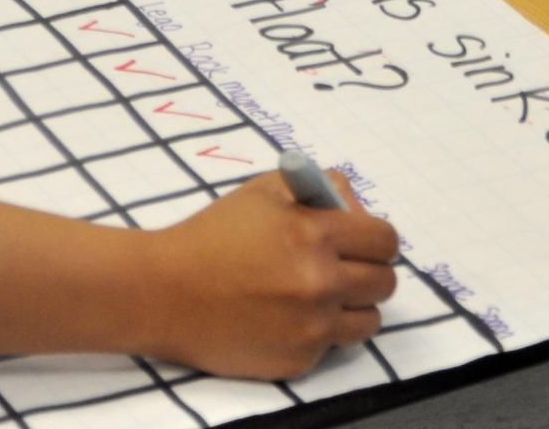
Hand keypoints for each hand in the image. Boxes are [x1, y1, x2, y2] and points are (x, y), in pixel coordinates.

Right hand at [141, 170, 399, 379]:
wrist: (164, 291)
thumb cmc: (209, 236)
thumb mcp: (259, 193)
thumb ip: (312, 189)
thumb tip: (351, 205)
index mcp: (314, 233)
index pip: (385, 239)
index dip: (374, 238)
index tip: (360, 241)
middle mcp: (322, 281)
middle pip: (385, 282)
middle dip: (366, 271)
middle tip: (338, 268)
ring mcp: (314, 326)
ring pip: (370, 320)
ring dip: (351, 307)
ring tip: (316, 297)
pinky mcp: (302, 359)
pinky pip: (333, 345)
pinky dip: (318, 332)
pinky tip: (284, 317)